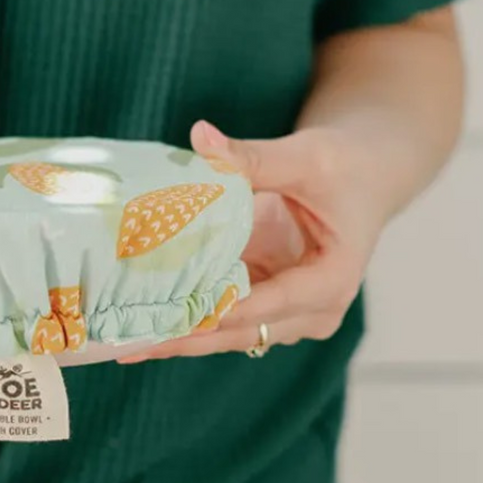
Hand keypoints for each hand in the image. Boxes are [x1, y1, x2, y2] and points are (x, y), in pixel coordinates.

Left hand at [118, 119, 391, 361]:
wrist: (362, 175)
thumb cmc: (343, 166)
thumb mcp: (304, 157)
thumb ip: (252, 157)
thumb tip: (201, 137)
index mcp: (332, 280)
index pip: (272, 304)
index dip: (222, 312)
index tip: (176, 318)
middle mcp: (313, 310)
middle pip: (241, 332)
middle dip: (184, 338)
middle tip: (126, 345)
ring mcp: (287, 312)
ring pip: (226, 334)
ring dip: (177, 336)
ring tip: (120, 341)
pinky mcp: (264, 302)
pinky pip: (220, 317)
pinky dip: (183, 317)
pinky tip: (137, 322)